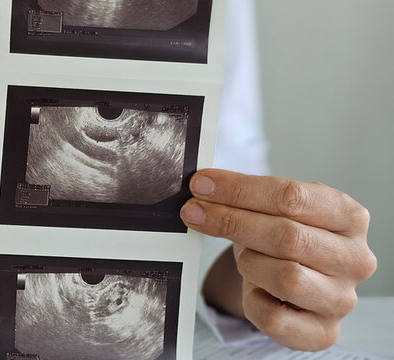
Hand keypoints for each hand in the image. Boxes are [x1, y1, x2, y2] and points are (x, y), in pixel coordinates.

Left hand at [181, 169, 376, 350]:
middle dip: (232, 221)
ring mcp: (341, 299)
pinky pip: (275, 318)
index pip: (292, 197)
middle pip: (288, 236)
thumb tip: (204, 186)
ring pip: (286, 278)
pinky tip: (253, 290)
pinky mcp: (322, 333)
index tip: (201, 184)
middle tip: (194, 212)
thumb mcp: (273, 211)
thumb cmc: (285, 241)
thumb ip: (247, 196)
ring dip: (250, 264)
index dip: (240, 189)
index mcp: (350, 217)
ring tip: (243, 258)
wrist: (295, 288)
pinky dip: (254, 302)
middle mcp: (354, 259)